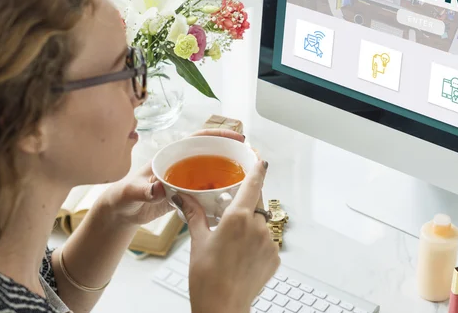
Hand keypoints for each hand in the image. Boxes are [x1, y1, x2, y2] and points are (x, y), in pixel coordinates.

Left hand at [101, 129, 245, 225]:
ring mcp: (186, 179)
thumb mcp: (132, 192)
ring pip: (212, 172)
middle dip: (231, 152)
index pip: (198, 138)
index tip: (237, 137)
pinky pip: (208, 190)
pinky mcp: (188, 195)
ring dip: (229, 173)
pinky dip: (221, 192)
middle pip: (211, 153)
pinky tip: (232, 197)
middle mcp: (182, 164)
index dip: (219, 135)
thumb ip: (144, 190)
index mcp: (171, 155)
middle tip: (251, 158)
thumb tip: (158, 187)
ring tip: (248, 177)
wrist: (122, 213)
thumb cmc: (124, 197)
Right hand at [173, 160, 279, 312]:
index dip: (258, 169)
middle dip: (247, 203)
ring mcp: (269, 242)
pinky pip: (267, 241)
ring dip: (251, 226)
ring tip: (233, 244)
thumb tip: (182, 197)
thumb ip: (194, 214)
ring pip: (262, 223)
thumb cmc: (207, 278)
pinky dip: (256, 243)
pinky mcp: (274, 257)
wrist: (222, 307)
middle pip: (257, 203)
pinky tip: (241, 256)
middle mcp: (257, 227)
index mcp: (238, 218)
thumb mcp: (198, 241)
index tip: (260, 160)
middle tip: (232, 214)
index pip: (253, 184)